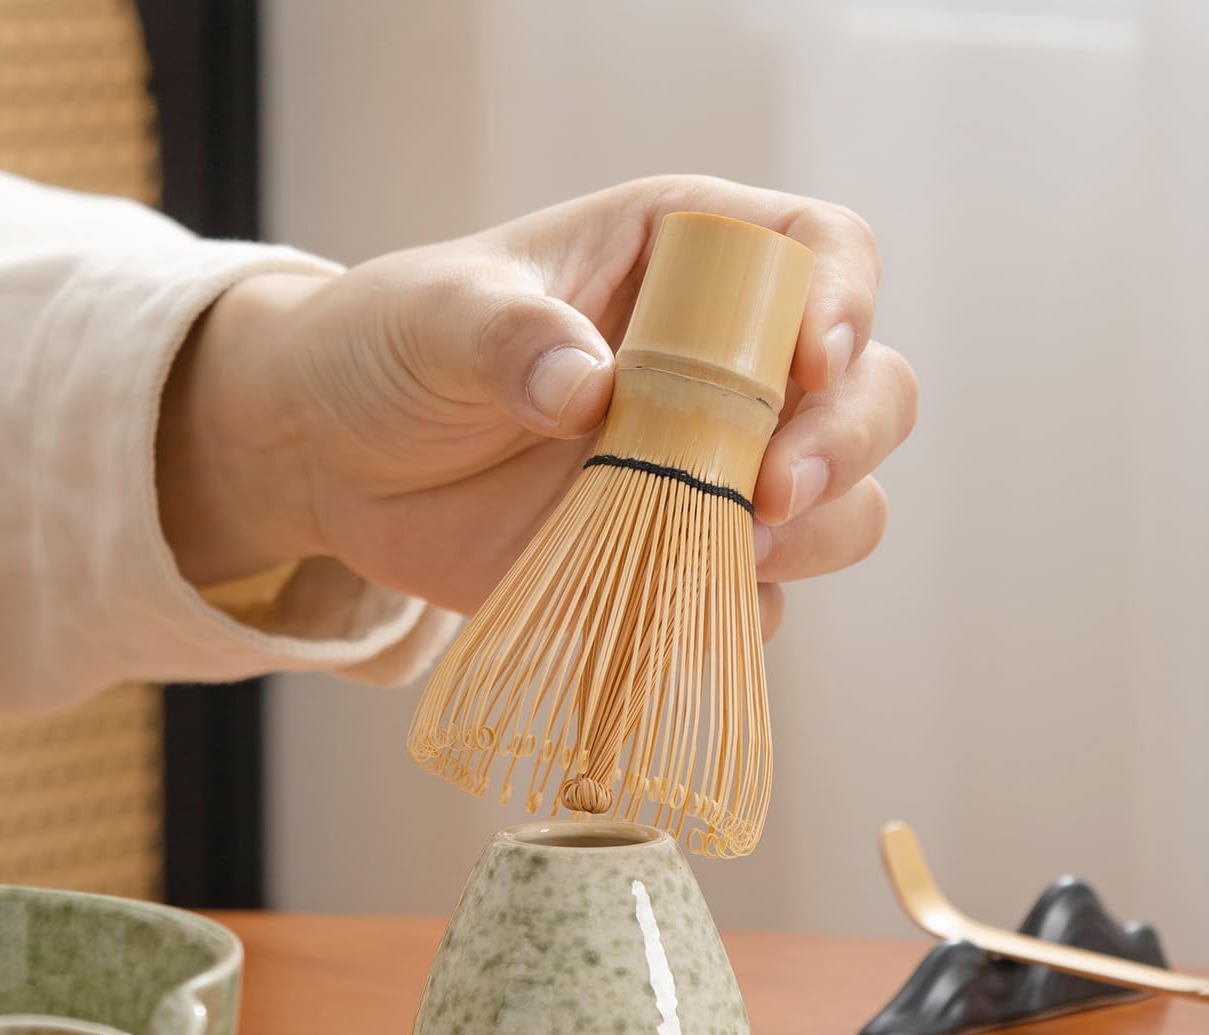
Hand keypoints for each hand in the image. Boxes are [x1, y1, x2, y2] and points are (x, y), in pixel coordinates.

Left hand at [157, 175, 916, 637]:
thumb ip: (506, 335)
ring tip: (722, 549)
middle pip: (868, 391)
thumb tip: (586, 387)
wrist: (340, 460)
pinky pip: (757, 598)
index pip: (817, 250)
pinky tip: (671, 605)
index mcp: (685, 259)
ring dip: (811, 535)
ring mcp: (710, 471)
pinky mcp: (677, 558)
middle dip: (844, 443)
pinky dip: (736, 612)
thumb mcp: (432, 318)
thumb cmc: (390, 349)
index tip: (807, 360)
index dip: (839, 299)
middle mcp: (724, 366)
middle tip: (768, 491)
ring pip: (839, 508)